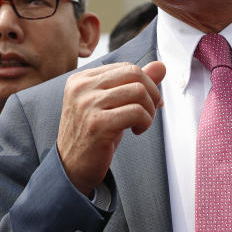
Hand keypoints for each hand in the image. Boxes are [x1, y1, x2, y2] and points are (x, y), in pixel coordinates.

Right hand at [57, 61, 165, 196]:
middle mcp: (82, 88)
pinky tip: (136, 131)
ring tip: (141, 123)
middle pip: (133, 73)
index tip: (148, 101)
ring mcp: (88, 105)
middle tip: (150, 111)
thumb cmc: (92, 134)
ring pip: (138, 91)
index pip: (125, 67)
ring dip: (149, 110)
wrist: (71, 166)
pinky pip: (137, 112)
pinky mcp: (98, 124)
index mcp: (81, 79)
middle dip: (152, 92)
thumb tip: (160, 65)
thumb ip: (133, 83)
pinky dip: (145, 122)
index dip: (145, 83)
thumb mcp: (111, 104)